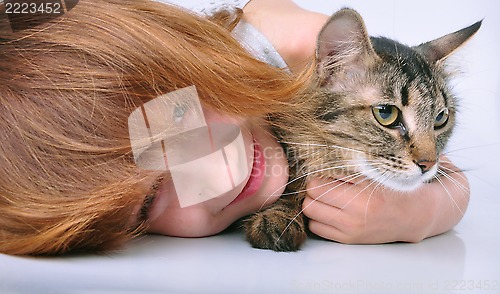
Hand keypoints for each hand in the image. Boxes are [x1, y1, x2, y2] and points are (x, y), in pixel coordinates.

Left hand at [303, 159, 469, 243]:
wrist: (413, 215)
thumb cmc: (392, 188)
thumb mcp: (373, 172)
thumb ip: (346, 167)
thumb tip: (314, 162)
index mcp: (362, 193)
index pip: (316, 183)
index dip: (317, 175)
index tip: (325, 173)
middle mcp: (355, 214)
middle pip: (309, 199)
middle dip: (313, 189)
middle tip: (324, 184)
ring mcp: (350, 230)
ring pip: (310, 213)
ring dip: (314, 204)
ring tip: (327, 197)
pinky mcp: (348, 240)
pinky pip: (316, 228)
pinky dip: (319, 219)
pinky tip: (331, 211)